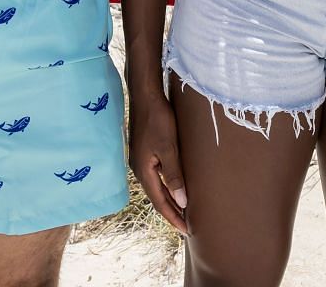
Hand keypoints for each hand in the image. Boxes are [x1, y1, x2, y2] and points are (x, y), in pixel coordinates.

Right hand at [127, 87, 187, 234]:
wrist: (145, 95)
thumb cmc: (158, 120)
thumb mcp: (169, 148)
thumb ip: (174, 175)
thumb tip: (182, 201)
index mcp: (143, 171)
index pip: (159, 202)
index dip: (173, 216)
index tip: (186, 230)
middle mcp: (139, 168)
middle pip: (156, 197)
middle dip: (171, 212)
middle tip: (186, 226)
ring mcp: (140, 160)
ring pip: (156, 186)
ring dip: (169, 199)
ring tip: (182, 210)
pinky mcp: (144, 152)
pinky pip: (156, 176)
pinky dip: (166, 185)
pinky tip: (174, 185)